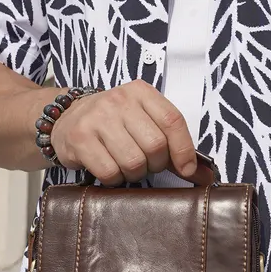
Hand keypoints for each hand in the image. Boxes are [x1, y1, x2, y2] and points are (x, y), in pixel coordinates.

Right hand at [48, 80, 212, 186]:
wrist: (66, 118)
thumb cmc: (113, 123)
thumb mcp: (142, 119)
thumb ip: (171, 142)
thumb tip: (204, 176)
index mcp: (140, 92)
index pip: (173, 121)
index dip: (184, 150)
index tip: (188, 170)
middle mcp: (119, 100)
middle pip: (155, 146)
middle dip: (155, 164)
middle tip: (146, 164)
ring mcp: (97, 118)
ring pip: (133, 162)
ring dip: (134, 174)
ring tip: (125, 165)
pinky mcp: (80, 139)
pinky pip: (109, 172)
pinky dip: (114, 179)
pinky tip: (108, 169)